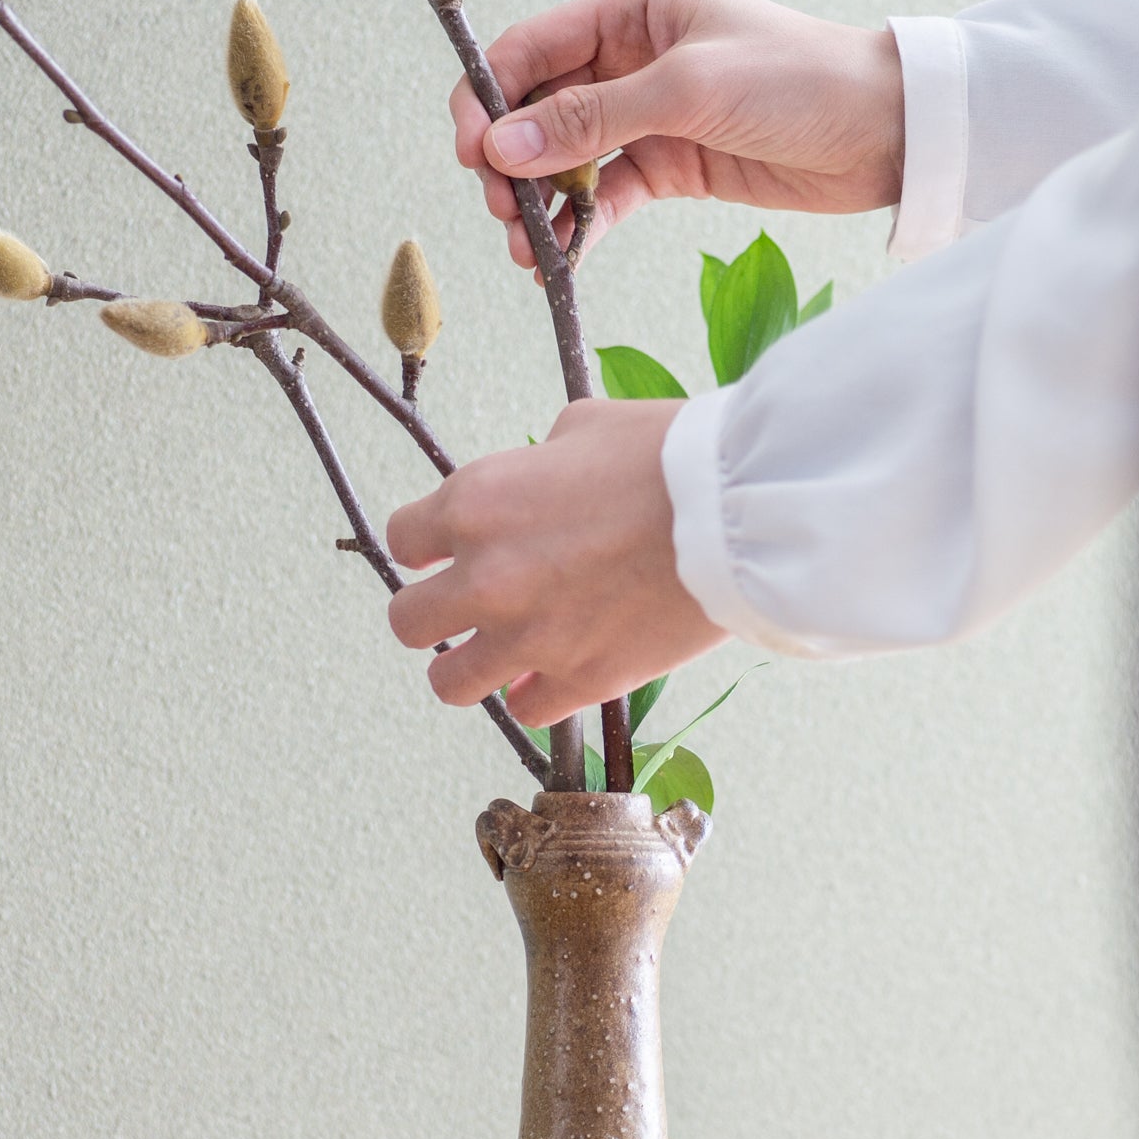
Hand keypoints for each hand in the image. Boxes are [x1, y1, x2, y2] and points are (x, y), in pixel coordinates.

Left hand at [386, 398, 728, 725]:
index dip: (425, 547)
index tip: (445, 553)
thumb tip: (540, 477)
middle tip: (465, 609)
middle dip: (432, 614)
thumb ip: (538, 461)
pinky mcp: (579, 680)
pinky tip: (554, 675)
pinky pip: (526, 710)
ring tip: (499, 656)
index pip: (402, 540)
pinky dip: (534, 696)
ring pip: (449, 683)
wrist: (736, 515)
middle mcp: (486, 576)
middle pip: (407, 622)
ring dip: (469, 668)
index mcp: (476, 503)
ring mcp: (528, 637)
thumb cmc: (671, 459)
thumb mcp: (585, 427)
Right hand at [451, 0, 903, 268]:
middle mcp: (635, 59)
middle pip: (540, 110)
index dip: (491, 99)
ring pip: (568, 161)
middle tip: (503, 212)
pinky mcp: (672, 167)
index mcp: (636, 10)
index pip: (533, 49)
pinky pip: (606, 197)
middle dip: (512, 162)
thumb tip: (506, 145)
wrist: (882, 134)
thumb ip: (593, 119)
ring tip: (529, 249)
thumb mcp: (688, 91)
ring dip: (540, 204)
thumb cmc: (801, 81)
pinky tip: (563, 259)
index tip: (472, 154)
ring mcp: (651, 116)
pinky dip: (580, 228)